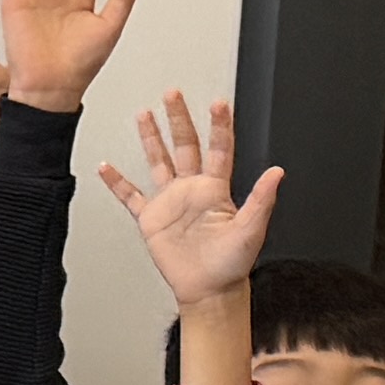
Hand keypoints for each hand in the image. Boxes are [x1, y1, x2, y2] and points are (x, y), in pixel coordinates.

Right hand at [98, 94, 278, 312]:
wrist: (209, 290)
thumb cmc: (232, 264)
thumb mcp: (251, 229)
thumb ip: (262, 199)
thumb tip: (278, 172)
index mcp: (217, 189)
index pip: (219, 148)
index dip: (219, 125)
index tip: (218, 103)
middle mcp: (192, 190)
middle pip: (185, 145)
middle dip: (179, 119)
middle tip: (173, 94)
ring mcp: (171, 202)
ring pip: (159, 161)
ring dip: (152, 138)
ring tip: (144, 115)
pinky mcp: (151, 220)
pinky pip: (131, 197)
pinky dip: (117, 183)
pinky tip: (106, 168)